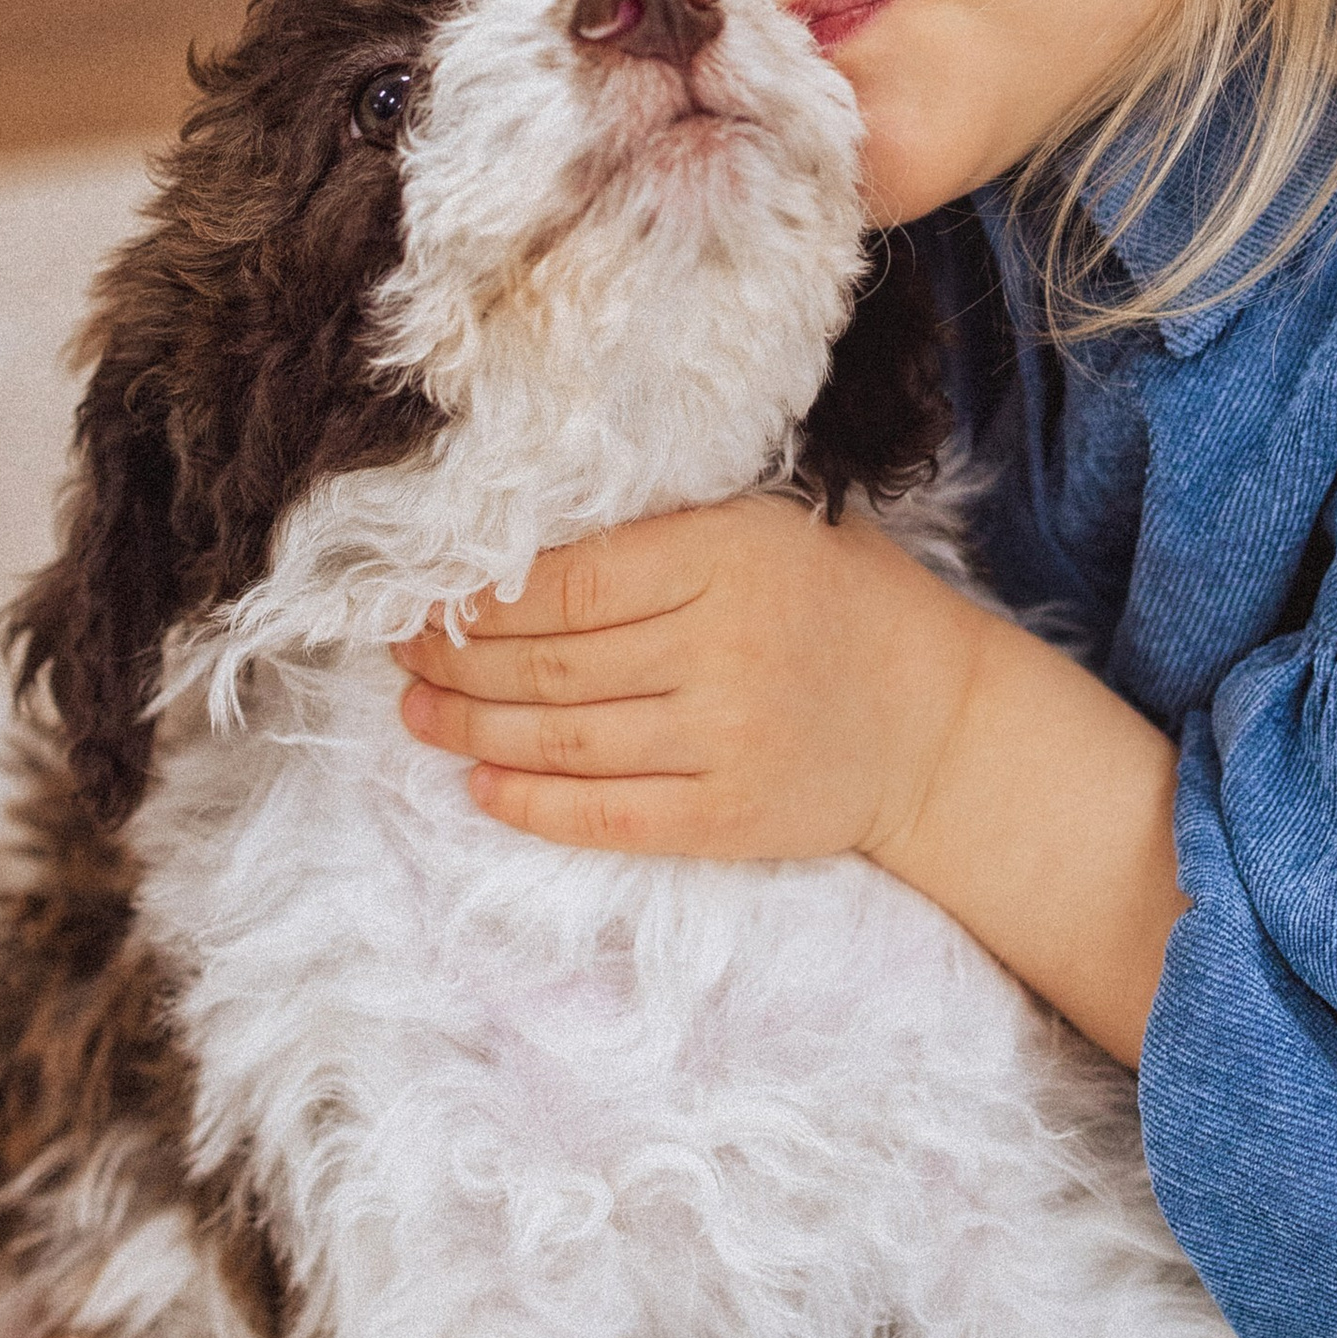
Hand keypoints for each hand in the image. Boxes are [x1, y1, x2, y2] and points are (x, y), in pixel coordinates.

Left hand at [394, 497, 985, 866]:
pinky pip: (604, 817)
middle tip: (401, 654)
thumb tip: (517, 519)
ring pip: (560, 742)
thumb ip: (663, 520)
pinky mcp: (730, 818)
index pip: (565, 581)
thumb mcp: (767, 522)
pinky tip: (481, 788)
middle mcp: (723, 648)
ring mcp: (726, 741)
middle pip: (547, 664)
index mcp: (727, 556)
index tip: (424, 596)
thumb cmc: (838, 600)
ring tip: (418, 714)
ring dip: (469, 731)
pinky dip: (530, 806)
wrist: (936, 722)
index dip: (476, 597)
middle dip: (453, 663)